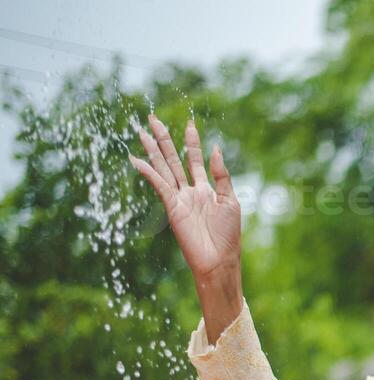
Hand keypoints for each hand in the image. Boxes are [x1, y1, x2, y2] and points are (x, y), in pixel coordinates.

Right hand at [129, 114, 241, 294]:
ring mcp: (179, 198)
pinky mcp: (172, 206)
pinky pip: (158, 185)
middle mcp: (190, 191)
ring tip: (143, 131)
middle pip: (173, 159)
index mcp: (206, 189)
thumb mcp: (230, 201)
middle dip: (164, 139)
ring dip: (153, 150)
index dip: (192, 142)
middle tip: (153, 118)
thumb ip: (222, 175)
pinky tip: (136, 159)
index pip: (195, 160)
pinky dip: (148, 172)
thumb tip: (216, 150)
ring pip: (163, 168)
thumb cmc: (228, 235)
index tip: (189, 124)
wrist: (219, 260)